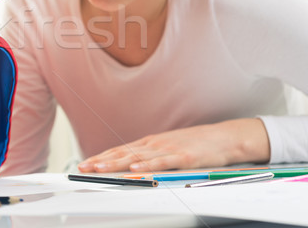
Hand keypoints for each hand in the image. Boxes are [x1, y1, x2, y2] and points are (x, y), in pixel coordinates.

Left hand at [77, 118, 269, 172]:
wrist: (224, 137)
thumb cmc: (196, 143)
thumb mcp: (168, 147)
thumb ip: (150, 155)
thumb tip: (130, 165)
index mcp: (150, 143)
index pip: (120, 150)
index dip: (101, 157)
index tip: (85, 163)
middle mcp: (155, 144)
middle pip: (123, 154)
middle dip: (101, 161)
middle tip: (83, 168)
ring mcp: (168, 150)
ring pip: (138, 158)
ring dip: (117, 164)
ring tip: (100, 169)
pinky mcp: (183, 158)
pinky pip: (162, 163)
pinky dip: (148, 167)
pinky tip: (135, 170)